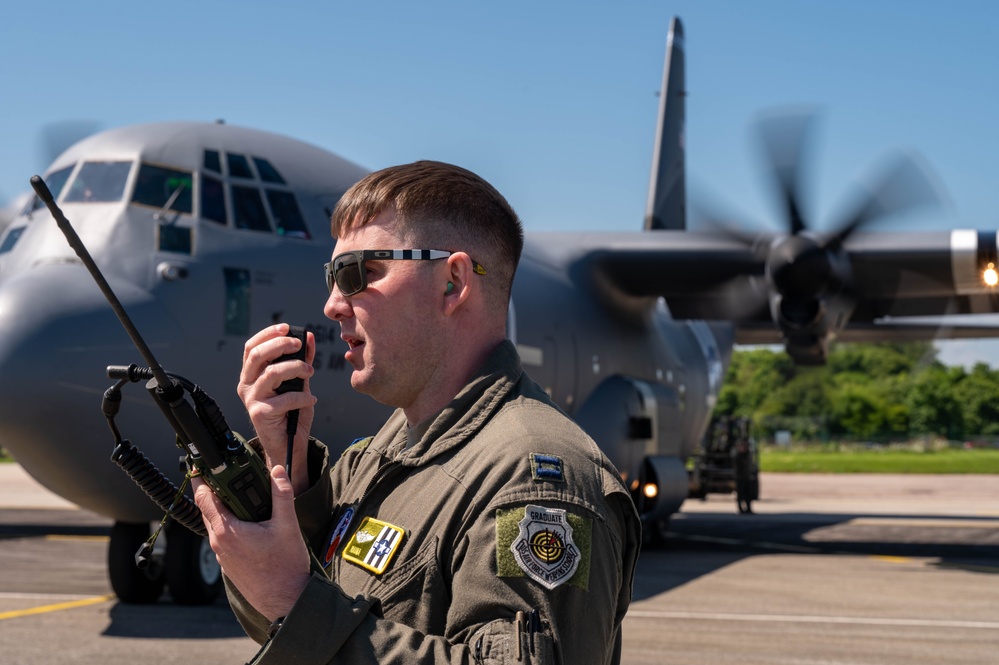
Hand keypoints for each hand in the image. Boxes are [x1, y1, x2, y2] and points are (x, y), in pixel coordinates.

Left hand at [194, 465, 310, 621]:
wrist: (285, 601)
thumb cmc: (284, 568)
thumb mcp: (287, 525)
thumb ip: (281, 495)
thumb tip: (277, 471)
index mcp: (227, 531)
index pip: (204, 498)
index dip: (202, 478)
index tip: (203, 464)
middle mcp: (219, 543)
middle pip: (207, 509)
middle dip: (215, 491)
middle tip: (227, 475)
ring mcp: (222, 555)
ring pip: (215, 524)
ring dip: (225, 509)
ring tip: (243, 498)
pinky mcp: (229, 564)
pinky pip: (223, 538)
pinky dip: (231, 525)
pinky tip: (250, 523)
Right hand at [238, 324, 316, 493]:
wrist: (288, 445)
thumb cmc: (291, 413)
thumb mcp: (298, 382)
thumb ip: (301, 361)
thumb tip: (308, 337)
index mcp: (251, 375)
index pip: (252, 347)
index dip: (268, 334)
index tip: (287, 328)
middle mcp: (246, 385)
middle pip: (258, 355)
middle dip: (281, 345)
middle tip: (299, 345)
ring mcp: (251, 399)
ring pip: (272, 373)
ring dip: (296, 368)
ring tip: (310, 372)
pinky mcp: (260, 413)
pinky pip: (285, 398)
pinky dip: (303, 397)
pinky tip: (311, 400)